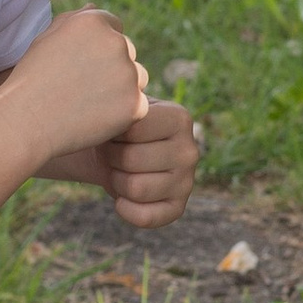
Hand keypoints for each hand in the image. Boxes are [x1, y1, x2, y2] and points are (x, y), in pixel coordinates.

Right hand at [0, 9, 148, 160]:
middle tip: (80, 88)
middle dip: (112, 67)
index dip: (98, 48)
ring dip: (122, 89)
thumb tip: (94, 6)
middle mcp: (116, 42)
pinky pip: (138, 105)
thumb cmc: (31, 79)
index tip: (82, 66)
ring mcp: (129, 74)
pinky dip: (123, 114)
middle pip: (128, 52)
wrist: (25, 121)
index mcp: (94, 22)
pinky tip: (94, 118)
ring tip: (87, 102)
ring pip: (138, 78)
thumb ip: (73, 20)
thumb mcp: (46, 39)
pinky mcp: (135, 104)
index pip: (114, 26)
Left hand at [99, 98, 197, 230]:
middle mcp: (191, 149)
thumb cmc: (112, 124)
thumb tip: (124, 85)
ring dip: (116, 182)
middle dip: (111, 158)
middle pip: (132, 161)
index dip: (111, 132)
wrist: (112, 151)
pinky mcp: (178, 207)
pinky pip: (147, 217)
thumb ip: (121, 98)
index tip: (111, 127)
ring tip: (117, 170)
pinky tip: (120, 199)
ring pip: (136, 189)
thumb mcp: (118, 103)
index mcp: (180, 117)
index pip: (133, 130)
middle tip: (111, 152)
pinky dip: (126, 210)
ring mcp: (188, 181)